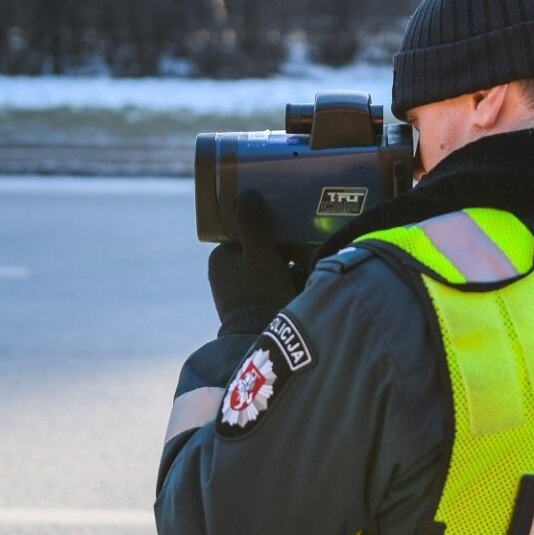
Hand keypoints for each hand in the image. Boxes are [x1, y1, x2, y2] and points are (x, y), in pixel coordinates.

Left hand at [208, 192, 302, 334]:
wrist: (266, 342)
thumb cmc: (260, 294)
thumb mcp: (260, 254)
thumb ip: (253, 224)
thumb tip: (247, 192)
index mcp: (221, 259)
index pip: (246, 233)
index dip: (269, 226)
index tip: (291, 221)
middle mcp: (226, 275)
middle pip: (260, 249)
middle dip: (284, 246)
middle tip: (306, 240)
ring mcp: (241, 293)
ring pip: (270, 267)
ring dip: (291, 263)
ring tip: (312, 258)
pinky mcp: (256, 308)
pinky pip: (275, 285)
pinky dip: (291, 280)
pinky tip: (310, 277)